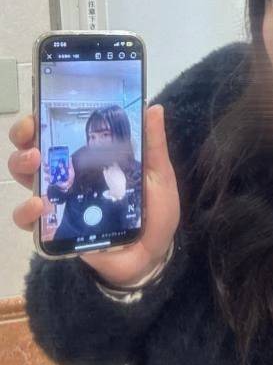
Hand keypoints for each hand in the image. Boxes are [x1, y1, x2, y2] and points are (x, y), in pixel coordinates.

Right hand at [8, 105, 180, 287]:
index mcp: (93, 159)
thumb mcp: (158, 175)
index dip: (44, 119)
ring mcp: (61, 203)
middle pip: (34, 151)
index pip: (61, 133)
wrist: (154, 256)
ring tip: (34, 162)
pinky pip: (31, 221)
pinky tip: (39, 205)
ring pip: (26, 180)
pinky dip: (27, 211)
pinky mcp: (57, 230)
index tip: (39, 109)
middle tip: (31, 134)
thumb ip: (153, 144)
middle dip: (24, 138)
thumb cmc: (155, 213)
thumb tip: (153, 107)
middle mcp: (71, 177)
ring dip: (21, 166)